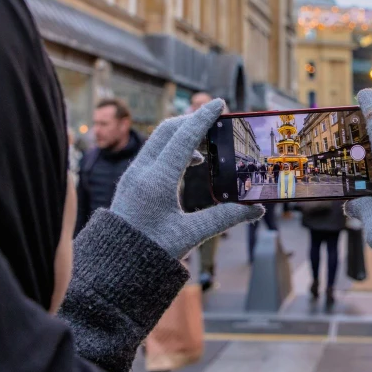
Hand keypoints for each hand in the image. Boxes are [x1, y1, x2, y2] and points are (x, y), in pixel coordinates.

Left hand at [110, 99, 263, 257]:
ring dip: (182, 133)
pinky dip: (172, 146)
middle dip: (192, 120)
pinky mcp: (131, 181)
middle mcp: (141, 172)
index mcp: (157, 181)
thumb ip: (225, 218)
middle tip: (215, 120)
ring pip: (158, 139)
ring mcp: (133, 175)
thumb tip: (257, 210)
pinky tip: (189, 162)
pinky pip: (153, 152)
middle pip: (167, 130)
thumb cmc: (151, 253)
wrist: (114, 268)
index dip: (203, 118)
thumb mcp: (191, 235)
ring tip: (206, 143)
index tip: (219, 103)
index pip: (183, 137)